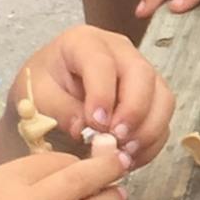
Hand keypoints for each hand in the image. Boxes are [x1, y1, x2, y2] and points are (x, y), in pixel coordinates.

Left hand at [17, 27, 175, 167]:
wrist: (50, 92)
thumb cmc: (42, 87)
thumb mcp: (36, 95)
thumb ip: (59, 109)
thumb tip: (85, 129)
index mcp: (85, 42)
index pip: (102, 64)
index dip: (103, 95)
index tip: (96, 124)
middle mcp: (119, 51)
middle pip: (143, 76)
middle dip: (134, 112)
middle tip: (117, 140)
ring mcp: (139, 72)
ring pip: (162, 97)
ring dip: (149, 129)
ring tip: (125, 153)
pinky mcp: (151, 96)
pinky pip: (163, 119)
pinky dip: (152, 142)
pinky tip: (131, 157)